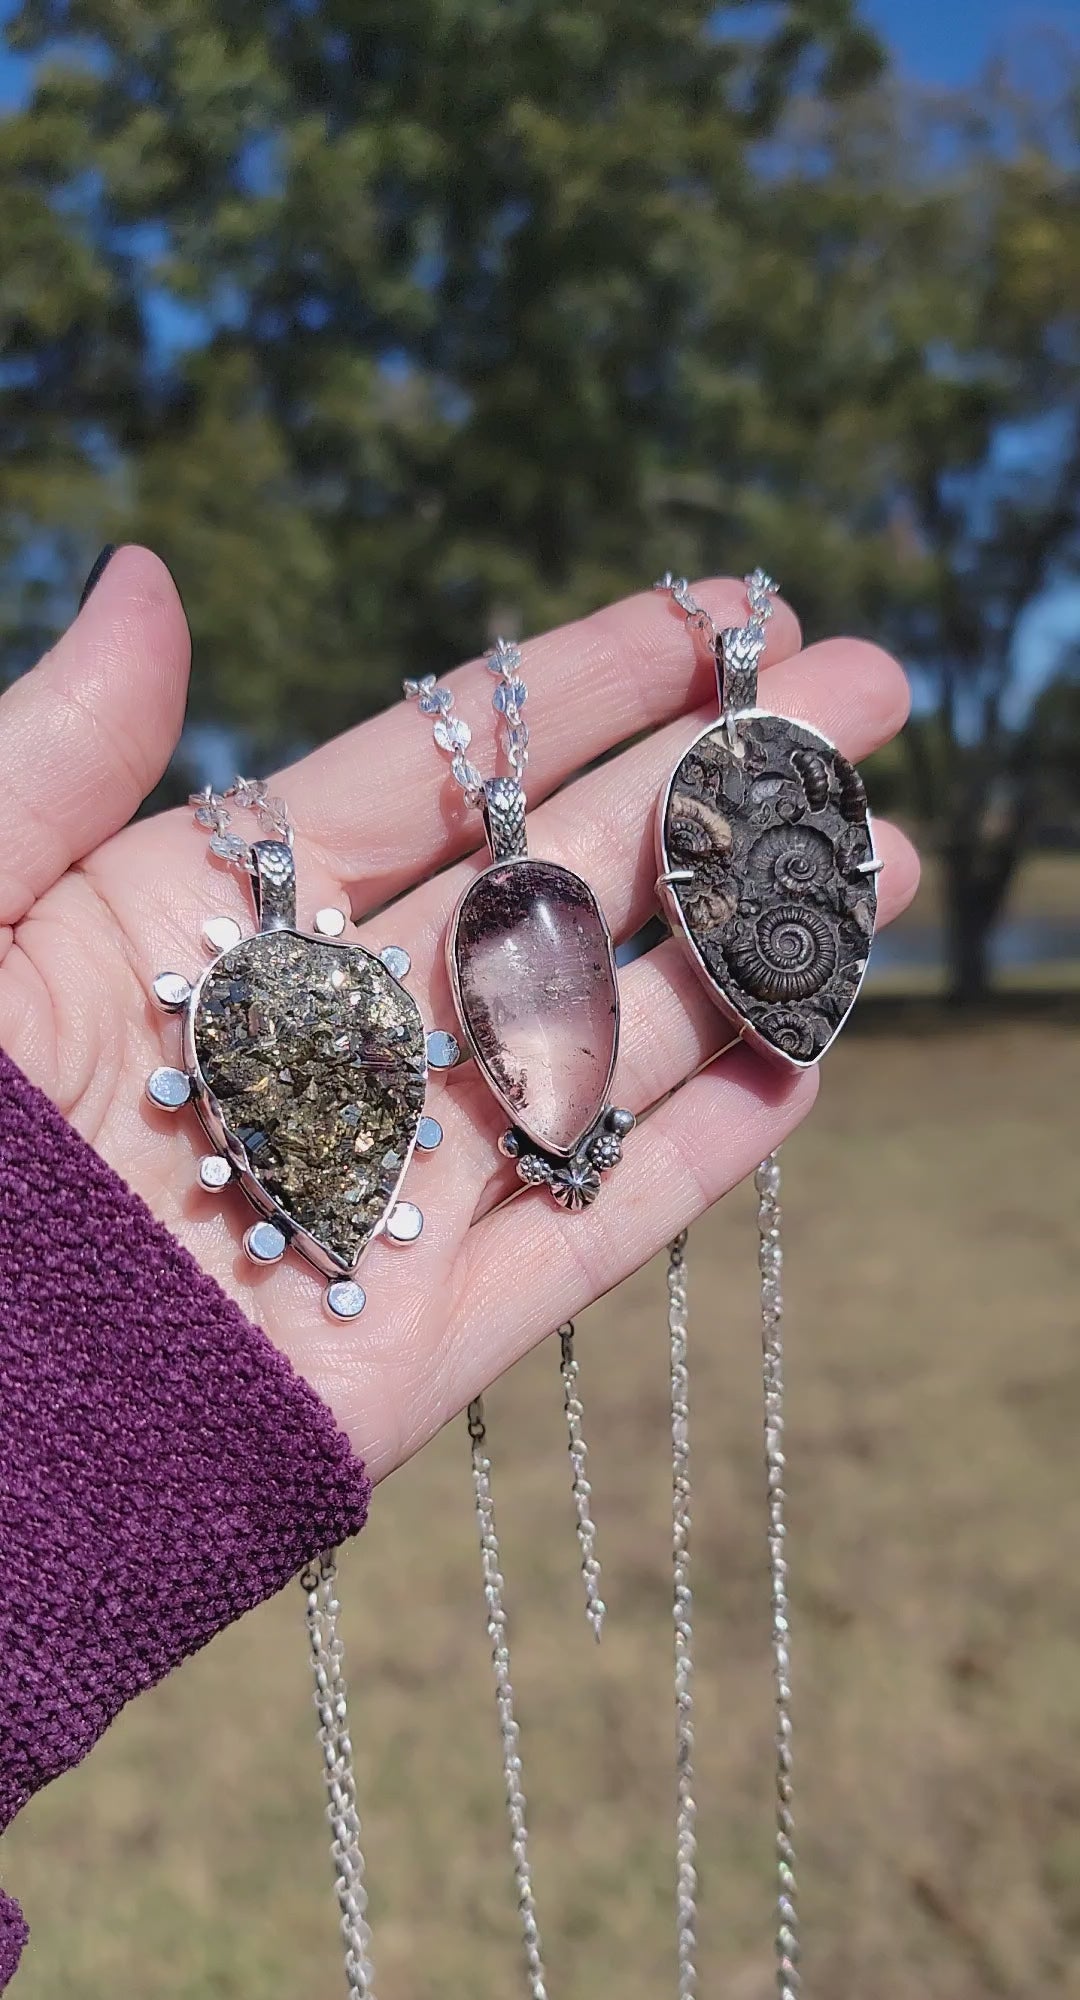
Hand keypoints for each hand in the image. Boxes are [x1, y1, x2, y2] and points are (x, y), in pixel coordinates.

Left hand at [0, 547, 916, 1480]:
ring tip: (879, 852)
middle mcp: (322, 1037)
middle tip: (872, 692)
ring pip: (600, 1043)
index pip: (434, 773)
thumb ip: (48, 761)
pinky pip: (593, 1228)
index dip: (581, 684)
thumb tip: (157, 576)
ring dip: (745, 949)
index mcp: (203, 922)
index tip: (722, 604)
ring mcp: (387, 1183)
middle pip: (554, 887)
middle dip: (714, 788)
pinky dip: (702, 1153)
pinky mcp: (427, 1334)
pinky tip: (807, 1056)